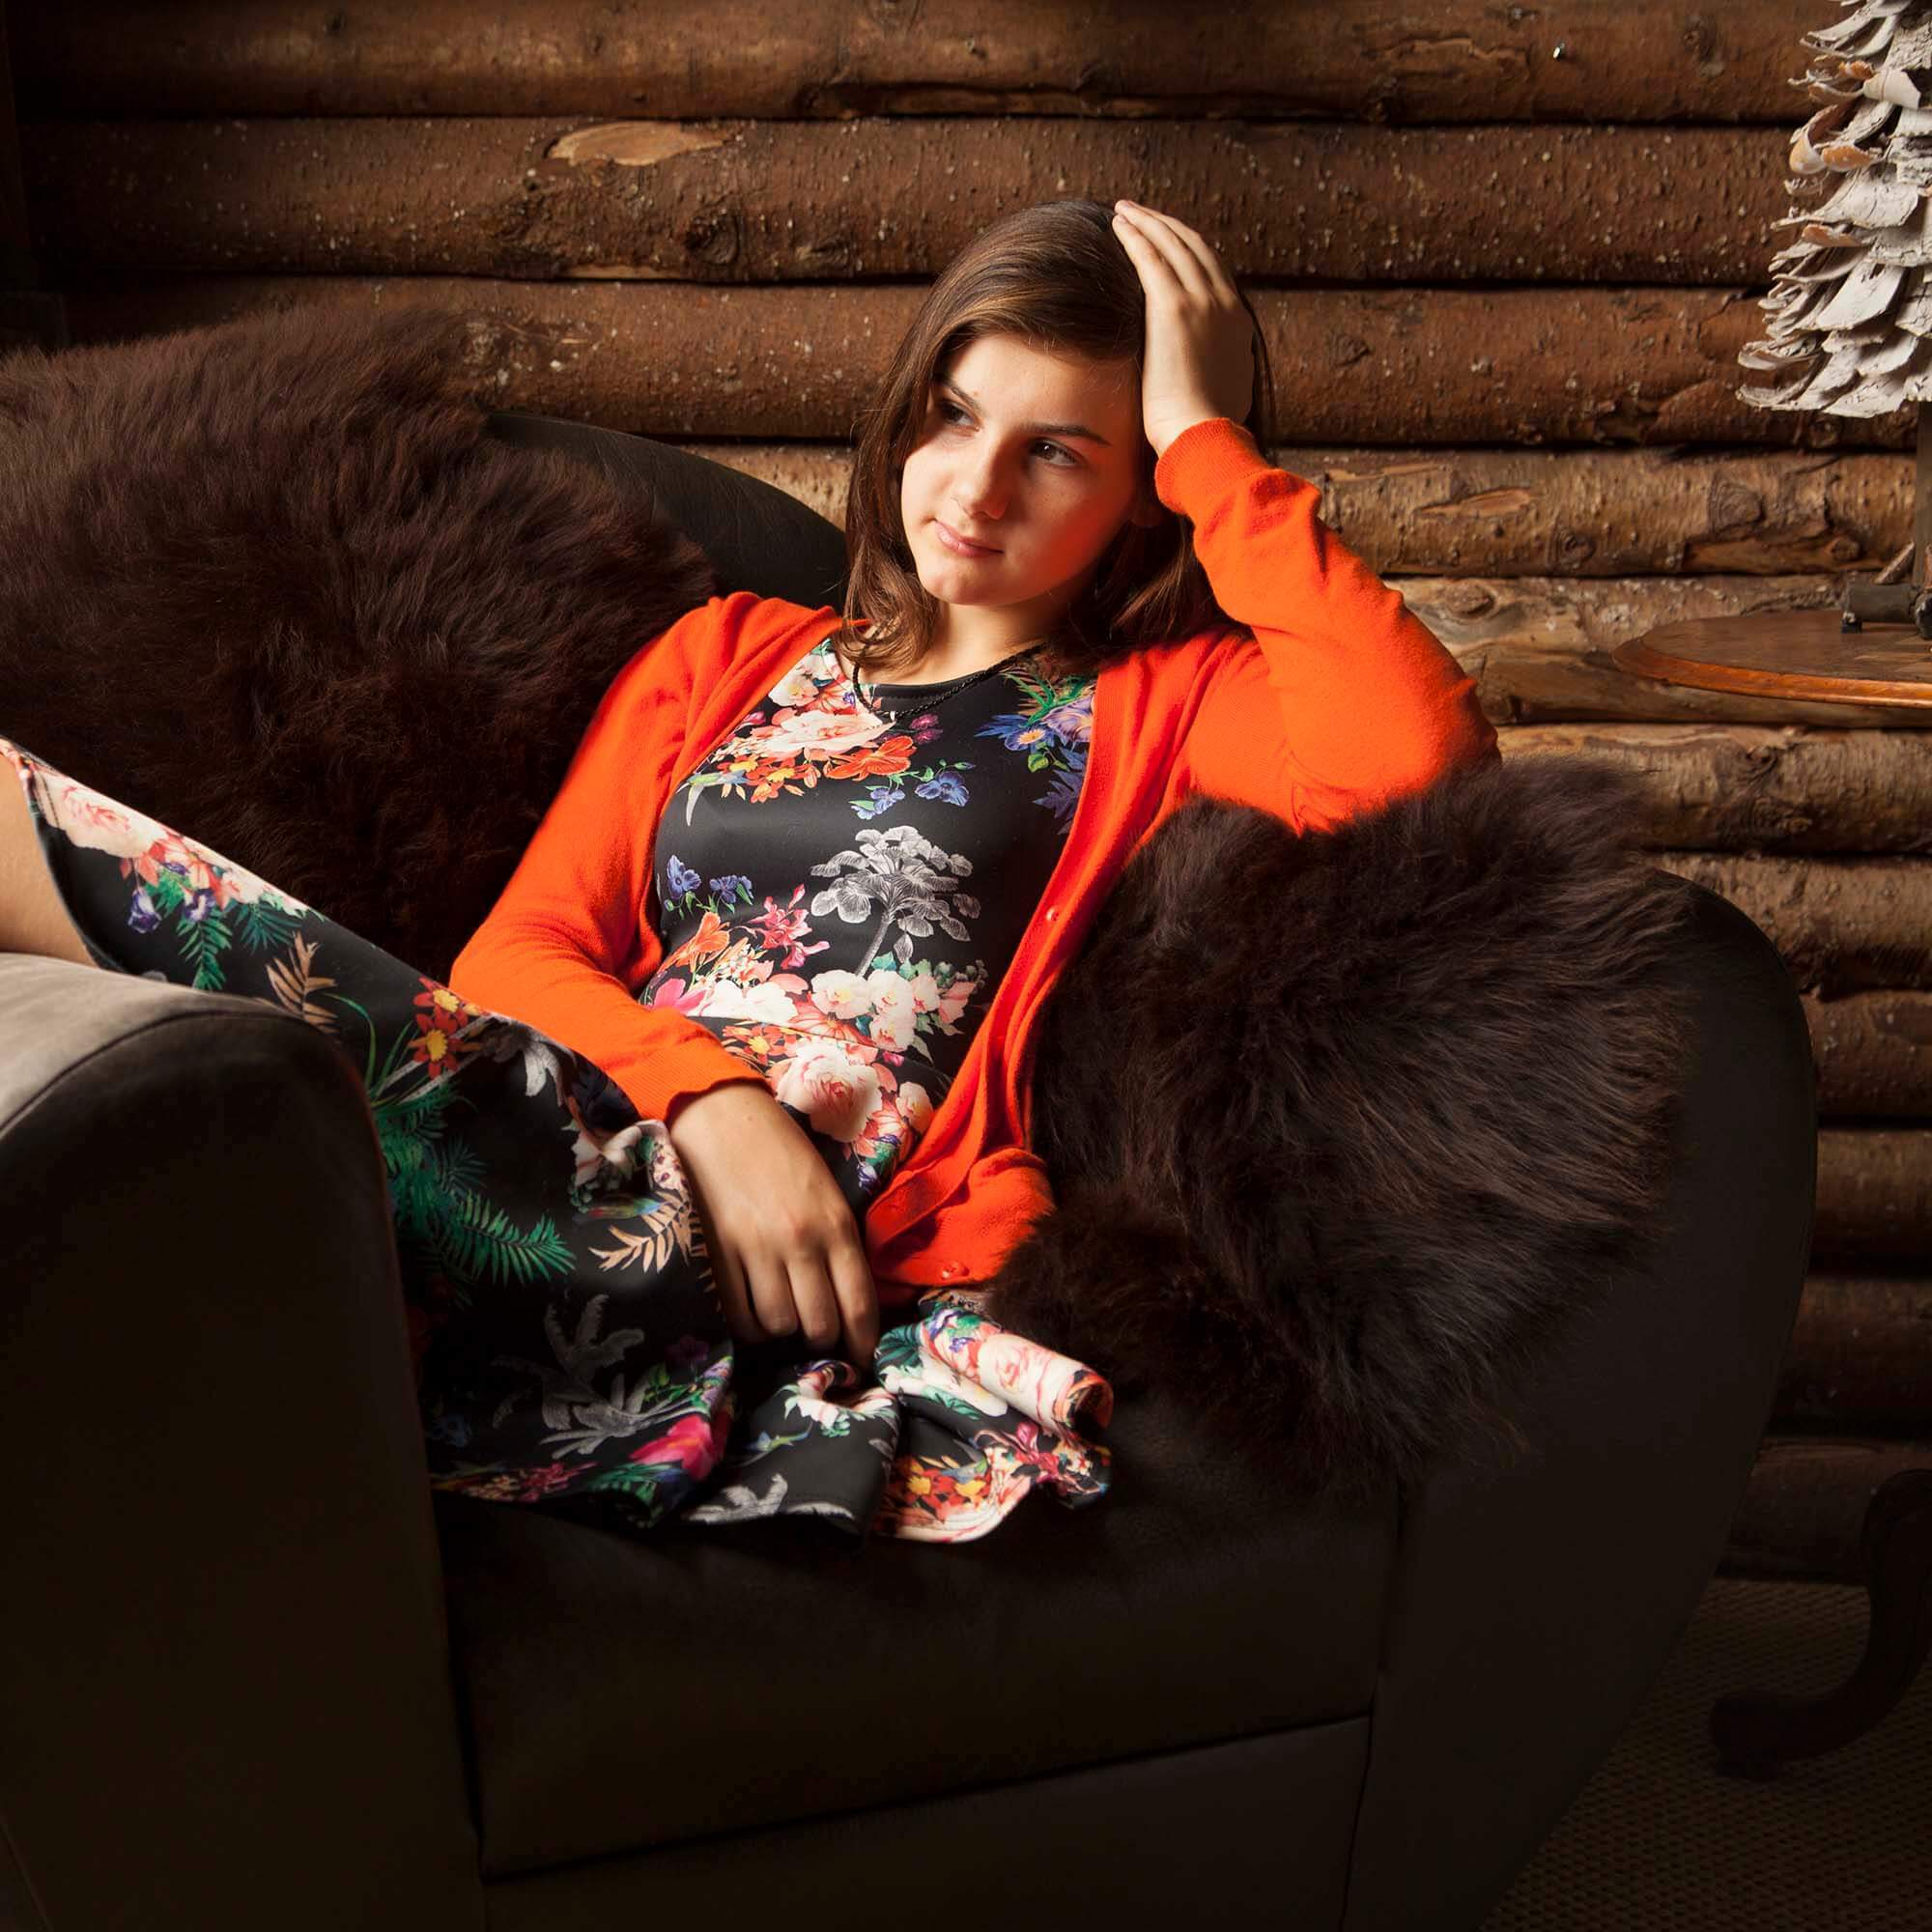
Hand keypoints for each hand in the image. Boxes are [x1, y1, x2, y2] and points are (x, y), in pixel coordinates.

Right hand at [666, 1081, 880, 1368]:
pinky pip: (738, 1315)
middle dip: (821, 1339)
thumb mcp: (826, 1192)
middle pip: (820, 1324)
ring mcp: (756, 1248)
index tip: (860, 1361)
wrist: (723, 1117)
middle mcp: (800, 1240)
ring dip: (782, 1331)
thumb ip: (838, 1242)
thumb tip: (846, 1302)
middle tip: (815, 1335)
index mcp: (836, 1224)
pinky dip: (749, 1325)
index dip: (862, 1344)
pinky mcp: (716, 1252)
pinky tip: (751, 1312)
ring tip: (781, 1315)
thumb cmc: (781, 1153)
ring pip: (779, 1324)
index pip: (859, 1304)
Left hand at [1110, 198, 1257, 458]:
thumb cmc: (1205, 429)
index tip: (1167, 242)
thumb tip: (1208, 374)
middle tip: (1141, 214)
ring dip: (1148, 222)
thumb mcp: (1223, 392)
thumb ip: (1217, 369)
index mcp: (1238, 322)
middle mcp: (1225, 303)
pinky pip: (1152, 258)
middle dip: (1167, 226)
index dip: (1188, 249)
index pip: (1214, 270)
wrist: (1203, 435)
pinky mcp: (1174, 308)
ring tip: (1124, 211)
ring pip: (1173, 244)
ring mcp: (1203, 302)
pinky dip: (1137, 236)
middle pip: (1195, 247)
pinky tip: (1119, 226)